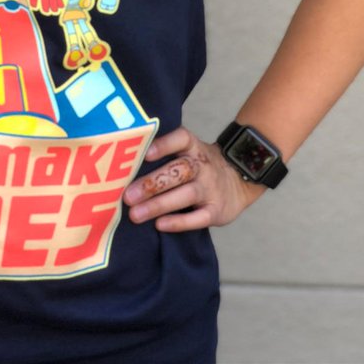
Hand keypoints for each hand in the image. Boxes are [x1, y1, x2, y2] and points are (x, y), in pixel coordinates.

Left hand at [123, 126, 263, 232]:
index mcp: (193, 147)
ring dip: (159, 204)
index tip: (144, 153)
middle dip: (152, 183)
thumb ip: (165, 154)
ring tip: (135, 214)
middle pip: (178, 171)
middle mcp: (202, 165)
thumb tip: (123, 162)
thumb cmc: (199, 165)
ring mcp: (210, 188)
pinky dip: (179, 222)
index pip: (180, 139)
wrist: (240, 178)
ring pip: (185, 194)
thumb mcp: (188, 151)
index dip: (163, 145)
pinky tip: (160, 225)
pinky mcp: (216, 211)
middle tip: (127, 195)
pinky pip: (198, 218)